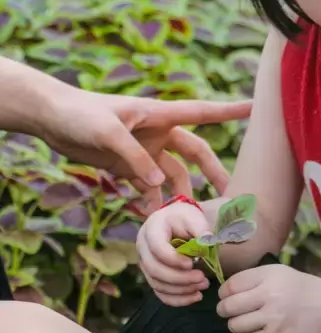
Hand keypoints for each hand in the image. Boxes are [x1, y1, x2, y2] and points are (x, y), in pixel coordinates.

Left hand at [40, 85, 250, 210]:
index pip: (204, 112)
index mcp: (159, 114)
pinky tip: (157, 223)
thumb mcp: (108, 133)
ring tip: (191, 221)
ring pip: (174, 175)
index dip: (231, 112)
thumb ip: (135, 158)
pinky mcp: (128, 165)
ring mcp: (144, 150)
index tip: (258, 109)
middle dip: (214, 173)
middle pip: (196, 154)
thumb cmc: (79, 114)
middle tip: (231, 196)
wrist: (50, 117)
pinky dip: (154, 203)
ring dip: (182, 195)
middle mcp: (158, 132)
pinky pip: (149, 187)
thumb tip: (160, 187)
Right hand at [136, 202, 213, 305]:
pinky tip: (196, 296)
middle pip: (155, 270)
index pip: (157, 248)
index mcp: (151, 230)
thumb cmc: (184, 219)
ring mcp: (145, 265)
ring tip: (203, 285)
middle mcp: (143, 249)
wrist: (177, 223)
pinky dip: (178, 299)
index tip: (192, 263)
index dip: (173, 259)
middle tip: (202, 278)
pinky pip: (160, 293)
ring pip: (157, 284)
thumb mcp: (193, 217)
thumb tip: (207, 244)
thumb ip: (201, 229)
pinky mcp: (152, 277)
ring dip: (181, 290)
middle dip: (179, 278)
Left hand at [217, 264, 320, 332]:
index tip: (225, 296)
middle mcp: (268, 294)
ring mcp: (272, 318)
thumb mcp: (282, 273)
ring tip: (244, 321)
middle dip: (224, 310)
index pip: (231, 285)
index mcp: (269, 275)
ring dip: (235, 324)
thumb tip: (227, 289)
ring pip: (235, 325)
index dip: (223, 292)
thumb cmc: (306, 289)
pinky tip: (255, 332)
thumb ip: (256, 278)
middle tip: (228, 311)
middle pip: (229, 306)